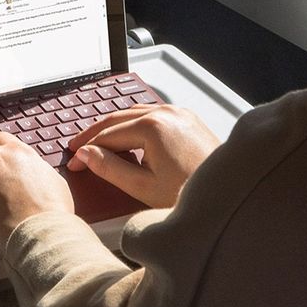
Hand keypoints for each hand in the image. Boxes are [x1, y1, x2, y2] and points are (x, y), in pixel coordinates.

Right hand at [66, 105, 219, 207]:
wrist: (231, 195)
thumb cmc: (192, 193)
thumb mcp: (143, 187)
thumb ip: (110, 168)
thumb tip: (86, 155)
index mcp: (153, 126)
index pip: (107, 134)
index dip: (87, 150)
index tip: (74, 162)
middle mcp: (166, 112)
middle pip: (118, 118)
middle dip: (95, 134)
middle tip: (76, 148)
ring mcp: (179, 113)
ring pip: (134, 113)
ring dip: (113, 127)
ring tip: (96, 142)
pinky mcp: (188, 119)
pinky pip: (152, 115)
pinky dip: (134, 124)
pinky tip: (127, 137)